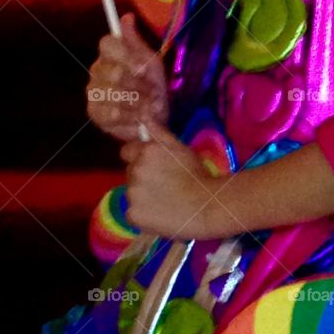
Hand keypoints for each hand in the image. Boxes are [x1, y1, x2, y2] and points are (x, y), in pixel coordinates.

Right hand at [87, 13, 168, 140]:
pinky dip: (132, 118)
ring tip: (151, 108)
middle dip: (140, 86)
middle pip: (114, 72)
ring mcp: (93, 91)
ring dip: (140, 104)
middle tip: (154, 94)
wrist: (154, 117)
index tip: (144, 69)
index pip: (108, 44)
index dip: (127, 56)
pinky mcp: (94, 113)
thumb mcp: (151, 62)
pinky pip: (112, 114)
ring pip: (115, 95)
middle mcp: (97, 70)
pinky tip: (140, 119)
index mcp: (110, 53)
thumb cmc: (152, 86)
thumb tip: (127, 16)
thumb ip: (136, 42)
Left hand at [121, 122, 217, 239]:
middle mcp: (135, 171)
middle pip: (130, 172)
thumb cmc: (198, 175)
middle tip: (164, 184)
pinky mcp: (133, 215)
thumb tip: (143, 117)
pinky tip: (160, 214)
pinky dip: (143, 214)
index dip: (138, 157)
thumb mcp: (181, 148)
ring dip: (142, 195)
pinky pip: (133, 212)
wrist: (207, 207)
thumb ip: (159, 132)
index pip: (127, 151)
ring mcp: (132, 194)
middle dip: (142, 176)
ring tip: (164, 201)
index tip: (153, 166)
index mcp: (146, 152)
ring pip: (131, 193)